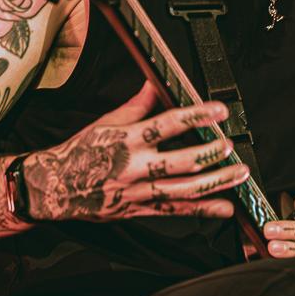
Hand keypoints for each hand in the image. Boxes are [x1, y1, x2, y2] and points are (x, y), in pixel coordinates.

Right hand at [23, 78, 247, 221]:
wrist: (54, 188)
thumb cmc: (80, 152)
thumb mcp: (104, 123)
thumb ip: (136, 106)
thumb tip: (154, 83)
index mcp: (127, 140)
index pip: (167, 124)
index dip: (196, 116)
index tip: (219, 110)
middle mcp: (135, 167)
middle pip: (181, 162)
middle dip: (211, 154)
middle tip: (231, 145)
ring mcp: (139, 192)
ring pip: (184, 190)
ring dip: (216, 182)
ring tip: (239, 174)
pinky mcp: (140, 210)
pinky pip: (176, 212)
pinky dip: (203, 210)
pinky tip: (225, 207)